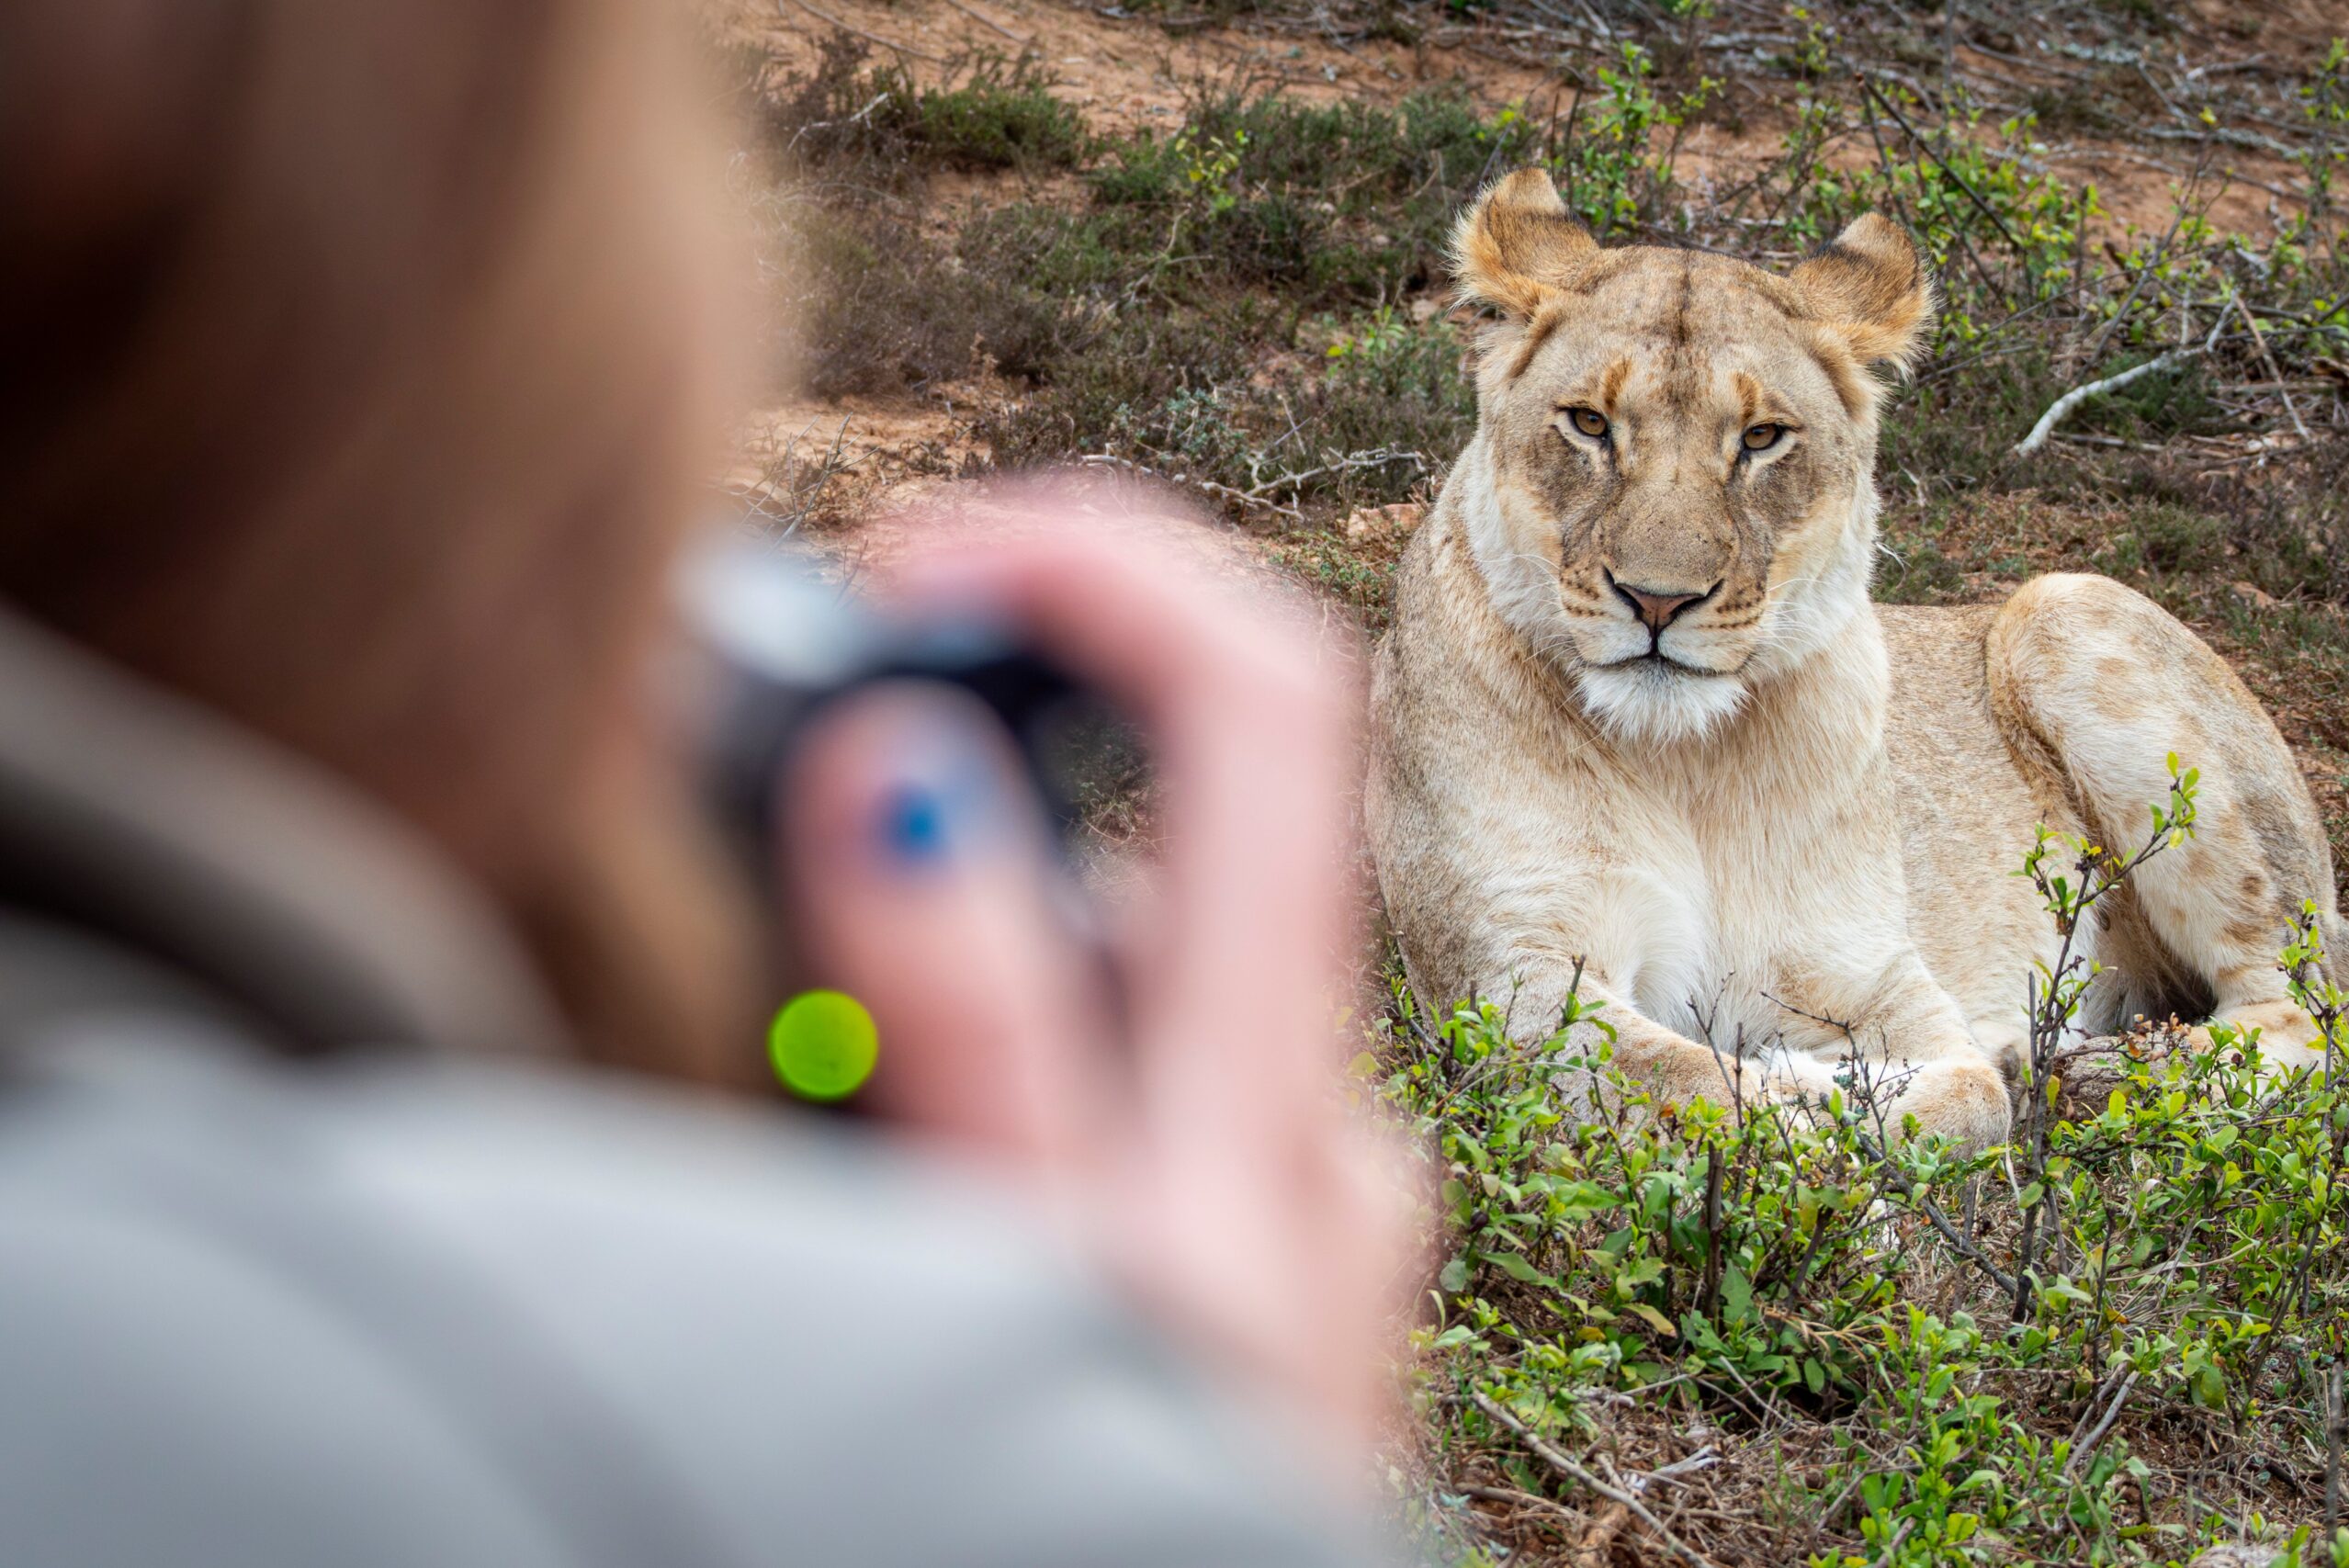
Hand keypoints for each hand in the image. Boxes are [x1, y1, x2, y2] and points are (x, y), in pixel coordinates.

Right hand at [777, 492, 1412, 1456]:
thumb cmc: (1120, 1537)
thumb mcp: (1014, 1280)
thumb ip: (962, 1033)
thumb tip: (905, 780)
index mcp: (1271, 1101)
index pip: (1261, 706)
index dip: (1112, 566)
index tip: (935, 546)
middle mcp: (1315, 1117)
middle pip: (1193, 814)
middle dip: (1000, 763)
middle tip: (821, 817)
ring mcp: (1295, 1180)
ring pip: (1137, 960)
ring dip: (983, 947)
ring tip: (849, 1086)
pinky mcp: (1258, 1233)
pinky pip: (1141, 1068)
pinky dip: (1028, 1044)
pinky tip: (937, 1154)